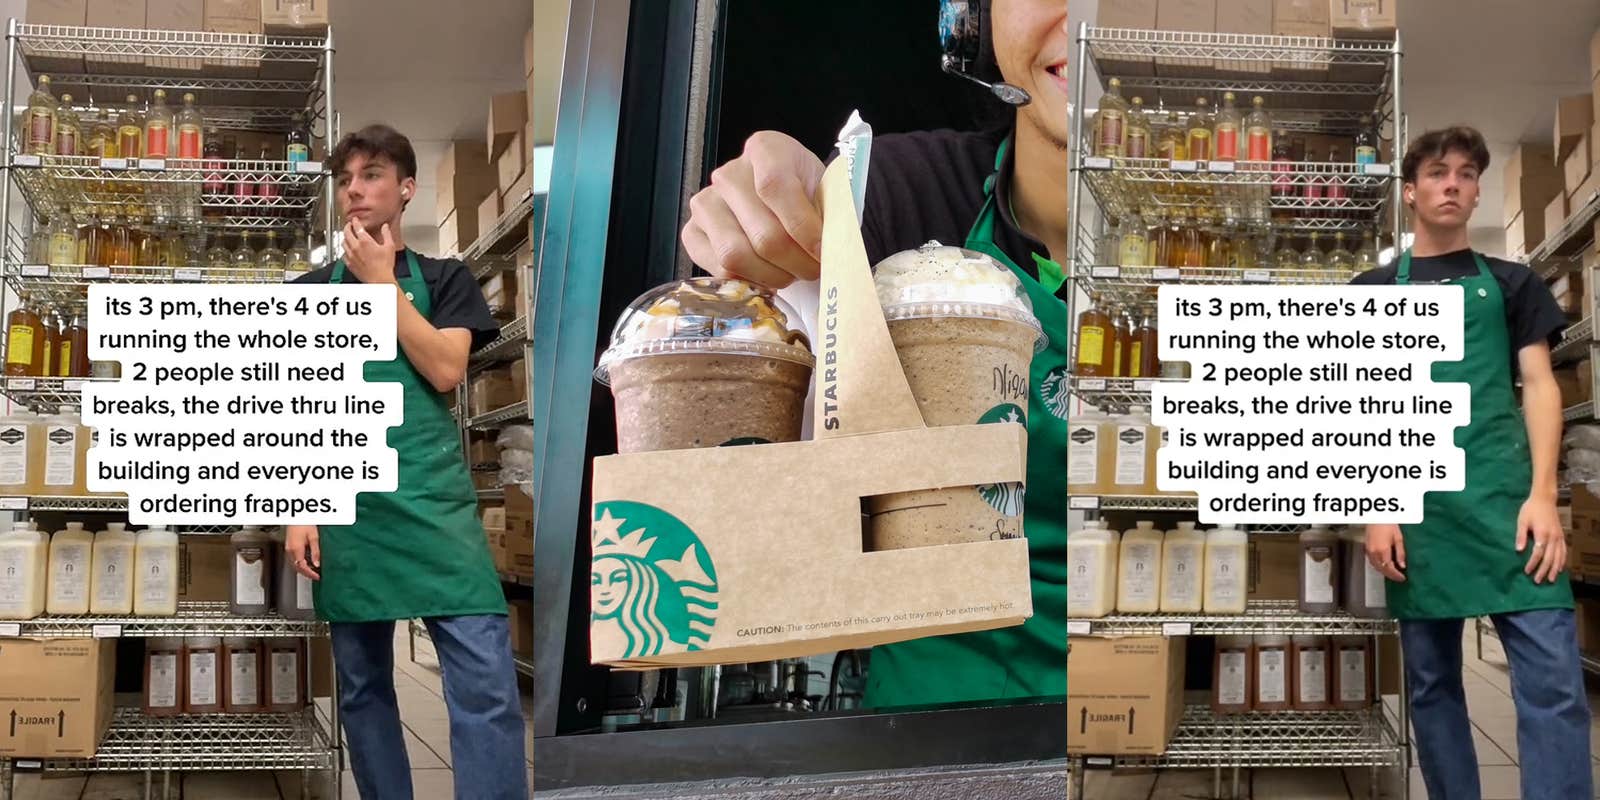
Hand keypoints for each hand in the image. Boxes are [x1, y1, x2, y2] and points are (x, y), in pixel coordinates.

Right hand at [284, 525, 320, 580]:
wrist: (297, 517)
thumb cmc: (305, 523)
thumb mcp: (314, 537)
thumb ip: (315, 552)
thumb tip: (317, 564)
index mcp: (296, 549)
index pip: (302, 566)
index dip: (310, 573)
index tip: (317, 577)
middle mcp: (290, 550)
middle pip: (297, 567)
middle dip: (307, 573)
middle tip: (316, 576)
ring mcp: (288, 549)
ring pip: (294, 564)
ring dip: (303, 569)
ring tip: (313, 572)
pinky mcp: (288, 547)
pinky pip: (293, 559)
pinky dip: (300, 564)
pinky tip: (307, 564)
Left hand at [342, 219, 397, 285]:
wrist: (379, 280)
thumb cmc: (385, 266)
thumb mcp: (390, 247)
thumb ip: (387, 234)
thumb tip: (385, 227)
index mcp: (365, 241)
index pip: (357, 227)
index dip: (355, 221)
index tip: (355, 219)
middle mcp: (356, 247)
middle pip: (346, 233)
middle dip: (347, 227)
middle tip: (349, 225)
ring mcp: (351, 256)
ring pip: (343, 243)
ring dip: (345, 238)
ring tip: (347, 236)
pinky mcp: (349, 264)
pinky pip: (343, 254)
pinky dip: (345, 250)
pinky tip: (348, 250)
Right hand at [681, 130, 825, 289]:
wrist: (788, 201)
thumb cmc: (809, 197)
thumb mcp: (828, 194)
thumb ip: (831, 215)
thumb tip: (833, 251)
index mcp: (766, 149)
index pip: (775, 186)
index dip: (803, 226)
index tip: (823, 250)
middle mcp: (729, 174)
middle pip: (763, 233)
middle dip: (796, 262)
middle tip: (814, 270)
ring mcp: (706, 203)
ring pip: (736, 255)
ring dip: (773, 275)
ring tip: (791, 273)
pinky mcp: (692, 232)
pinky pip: (718, 269)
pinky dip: (749, 279)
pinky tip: (767, 274)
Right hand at [1365, 524, 1406, 581]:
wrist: (1376, 518)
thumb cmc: (1388, 525)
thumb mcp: (1398, 538)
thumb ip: (1400, 553)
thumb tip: (1402, 565)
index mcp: (1383, 550)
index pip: (1389, 568)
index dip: (1396, 575)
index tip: (1402, 578)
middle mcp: (1374, 552)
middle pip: (1382, 569)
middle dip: (1391, 575)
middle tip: (1399, 578)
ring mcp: (1369, 551)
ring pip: (1376, 567)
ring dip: (1384, 572)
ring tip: (1392, 573)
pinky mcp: (1366, 549)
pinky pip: (1372, 562)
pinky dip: (1379, 566)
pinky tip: (1384, 565)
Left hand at [1517, 497, 1566, 583]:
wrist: (1544, 499)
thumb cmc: (1530, 510)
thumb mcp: (1522, 521)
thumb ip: (1521, 535)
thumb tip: (1518, 550)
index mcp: (1542, 533)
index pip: (1538, 553)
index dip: (1532, 563)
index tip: (1526, 571)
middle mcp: (1553, 537)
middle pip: (1549, 558)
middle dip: (1543, 570)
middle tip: (1537, 581)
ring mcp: (1559, 537)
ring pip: (1559, 557)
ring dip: (1554, 569)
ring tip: (1550, 579)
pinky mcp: (1562, 536)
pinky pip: (1564, 551)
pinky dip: (1562, 561)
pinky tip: (1560, 568)